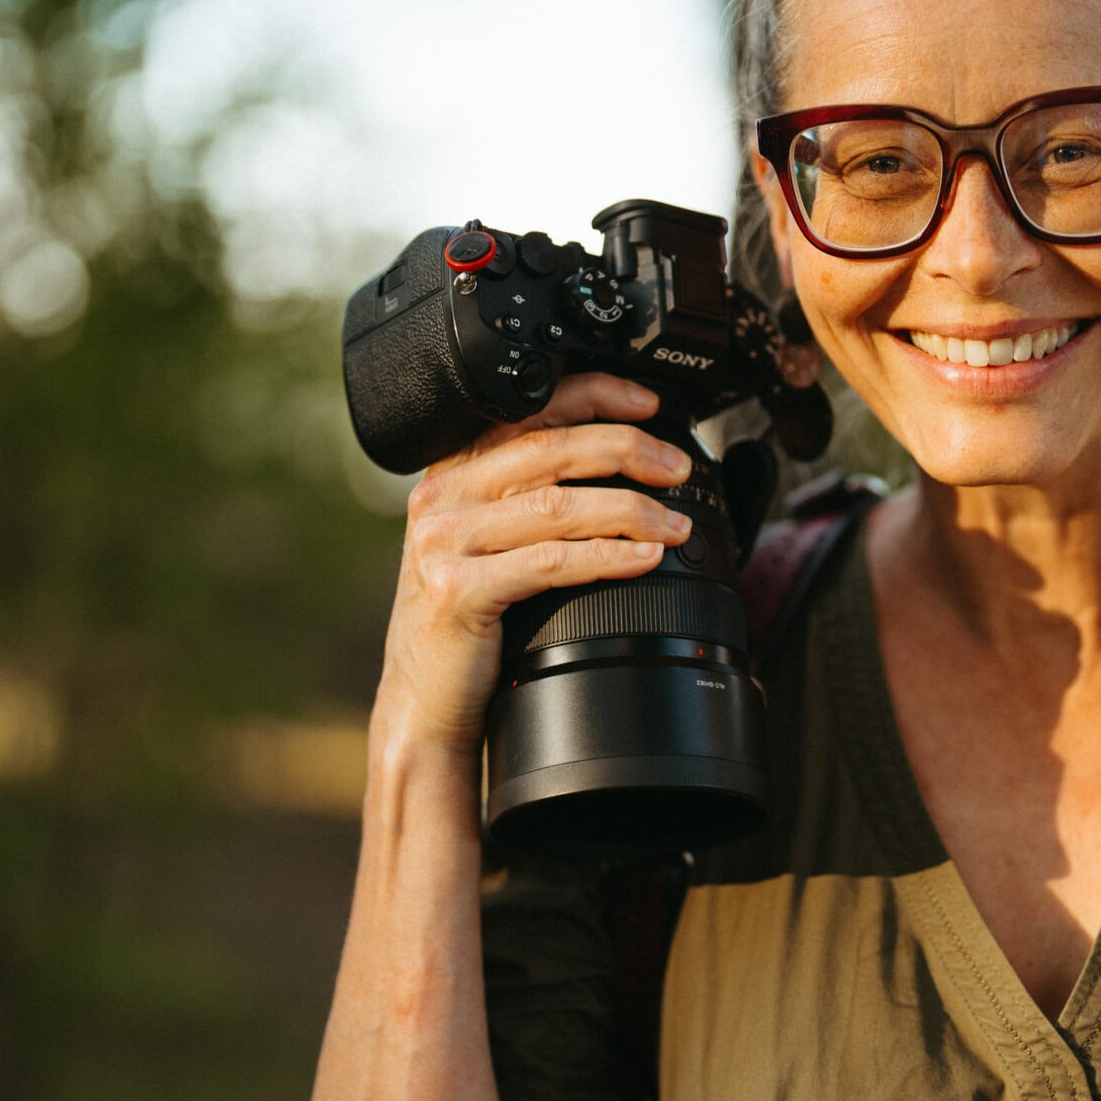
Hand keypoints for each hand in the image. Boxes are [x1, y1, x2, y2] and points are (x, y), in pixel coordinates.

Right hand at [376, 375, 695, 754]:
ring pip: (556, 505)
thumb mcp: (488, 550)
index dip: (593, 397)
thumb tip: (624, 473)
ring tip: (675, 525)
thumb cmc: (468, 628)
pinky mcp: (458, 590)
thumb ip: (528, 505)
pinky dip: (607, 557)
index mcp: (452, 475)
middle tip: (676, 467)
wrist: (425, 704)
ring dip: (630, 510)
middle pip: (548, 449)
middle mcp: (441, 498)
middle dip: (626, 450)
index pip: (525, 411)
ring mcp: (443, 543)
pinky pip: (551, 561)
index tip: (648, 406)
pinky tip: (643, 559)